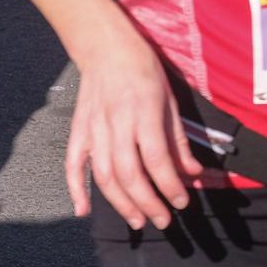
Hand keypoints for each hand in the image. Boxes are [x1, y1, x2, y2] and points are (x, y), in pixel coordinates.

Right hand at [65, 29, 200, 230]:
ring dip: (120, 203)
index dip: (170, 185)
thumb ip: (178, 140)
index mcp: (142, 112)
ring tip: (138, 220)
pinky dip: (76, 188)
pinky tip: (83, 210)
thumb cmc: (142, 69)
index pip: (156, 158)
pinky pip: (74, 163)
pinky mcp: (79, 129)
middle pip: (129, 173)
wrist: (104, 47)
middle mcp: (116, 122)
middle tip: (163, 220)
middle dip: (147, 202)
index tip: (182, 202)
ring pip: (104, 174)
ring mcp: (93, 127)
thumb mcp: (169, 99)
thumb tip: (192, 173)